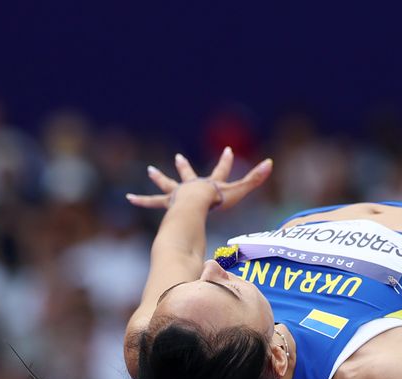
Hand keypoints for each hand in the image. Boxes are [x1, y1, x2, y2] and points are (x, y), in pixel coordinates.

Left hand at [125, 148, 271, 210]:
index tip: (227, 150)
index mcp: (208, 185)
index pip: (220, 171)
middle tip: (178, 157)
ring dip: (160, 179)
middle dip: (184, 167)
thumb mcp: (239, 190)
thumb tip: (271, 163)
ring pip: (167, 186)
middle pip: (188, 175)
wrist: (195, 205)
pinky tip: (130, 198)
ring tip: (150, 171)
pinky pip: (152, 201)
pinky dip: (142, 200)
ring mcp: (179, 194)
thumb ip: (255, 180)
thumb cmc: (216, 201)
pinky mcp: (168, 203)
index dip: (225, 161)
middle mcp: (192, 186)